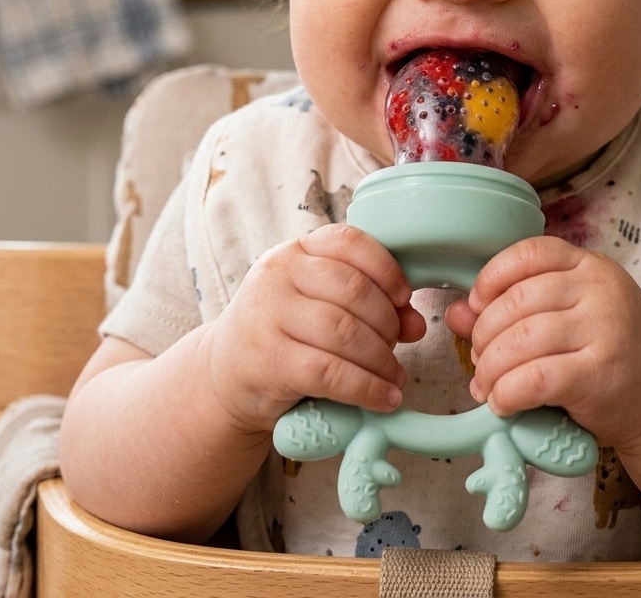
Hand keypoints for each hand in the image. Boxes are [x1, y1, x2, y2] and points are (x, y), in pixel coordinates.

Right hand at [201, 224, 425, 434]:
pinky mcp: (269, 362)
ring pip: (345, 332)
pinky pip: (331, 373)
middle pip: (353, 290)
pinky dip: (367, 388)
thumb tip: (416, 324)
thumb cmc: (284, 333)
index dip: (387, 268)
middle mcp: (278, 276)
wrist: (224, 375)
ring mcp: (269, 317)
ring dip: (382, 359)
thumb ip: (367, 304)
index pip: (349, 242)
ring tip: (394, 377)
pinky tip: (384, 398)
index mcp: (295, 251)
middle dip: (387, 321)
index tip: (404, 297)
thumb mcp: (318, 305)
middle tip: (397, 345)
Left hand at [445, 236, 640, 446]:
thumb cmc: (610, 349)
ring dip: (490, 368)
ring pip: (521, 341)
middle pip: (517, 301)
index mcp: (589, 265)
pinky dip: (507, 393)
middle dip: (483, 334)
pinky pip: (535, 379)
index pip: (528, 253)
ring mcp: (604, 331)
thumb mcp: (568, 315)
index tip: (475, 305)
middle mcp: (599, 290)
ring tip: (485, 386)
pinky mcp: (601, 375)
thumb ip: (514, 307)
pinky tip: (503, 403)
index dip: (491, 278)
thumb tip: (456, 313)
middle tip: (478, 358)